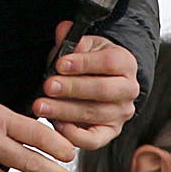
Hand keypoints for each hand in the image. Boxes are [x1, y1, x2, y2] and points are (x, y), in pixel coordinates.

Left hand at [35, 24, 138, 150]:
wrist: (104, 80)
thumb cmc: (92, 61)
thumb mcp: (85, 45)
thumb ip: (73, 39)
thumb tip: (63, 32)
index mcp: (126, 63)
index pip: (109, 62)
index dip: (84, 63)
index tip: (60, 64)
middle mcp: (128, 90)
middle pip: (103, 90)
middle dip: (72, 89)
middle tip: (49, 86)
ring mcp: (121, 113)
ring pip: (95, 114)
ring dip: (65, 111)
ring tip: (42, 106)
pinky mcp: (110, 132)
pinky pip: (94, 140)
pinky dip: (75, 135)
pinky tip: (57, 125)